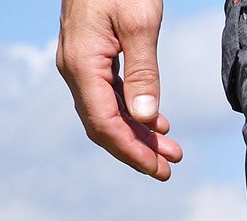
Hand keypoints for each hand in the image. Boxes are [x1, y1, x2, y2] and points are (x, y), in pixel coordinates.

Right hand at [56, 0, 182, 179]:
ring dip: (138, 134)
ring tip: (172, 151)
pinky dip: (132, 113)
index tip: (159, 170)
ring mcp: (79, 62)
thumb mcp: (139, 24)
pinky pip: (108, 94)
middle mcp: (74, 68)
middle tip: (169, 169)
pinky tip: (157, 123)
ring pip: (107, 111)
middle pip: (103, 124)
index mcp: (81, 64)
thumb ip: (143, 72)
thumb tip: (146, 118)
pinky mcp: (89, 56)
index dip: (132, 151)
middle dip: (136, 150)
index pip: (104, 123)